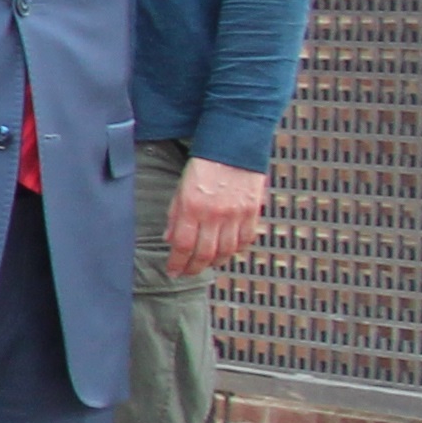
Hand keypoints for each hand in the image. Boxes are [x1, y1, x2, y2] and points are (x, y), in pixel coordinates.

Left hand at [164, 156, 267, 278]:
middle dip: (193, 268)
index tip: (172, 272)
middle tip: (186, 273)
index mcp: (192, 207)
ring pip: (226, 251)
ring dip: (214, 262)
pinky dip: (235, 251)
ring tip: (205, 265)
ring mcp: (236, 214)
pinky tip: (226, 252)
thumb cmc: (203, 167)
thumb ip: (175, 216)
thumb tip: (169, 239)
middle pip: (205, 253)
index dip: (177, 263)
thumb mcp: (180, 189)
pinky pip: (246, 240)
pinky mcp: (252, 212)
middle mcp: (214, 214)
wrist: (232, 149)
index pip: (183, 245)